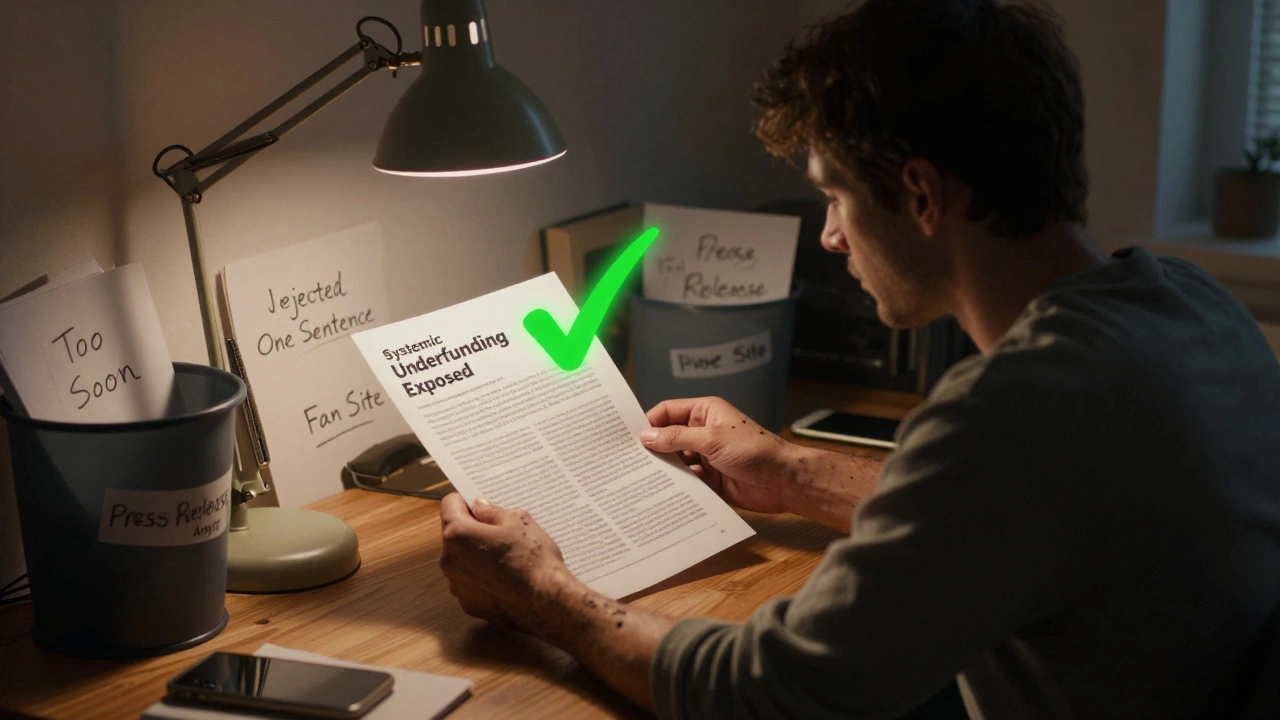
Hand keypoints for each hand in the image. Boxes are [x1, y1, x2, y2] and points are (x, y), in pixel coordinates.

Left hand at [438, 493, 568, 629]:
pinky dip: (481, 578)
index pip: (449, 504)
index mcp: (458, 534)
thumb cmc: (533, 559)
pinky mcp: (468, 604)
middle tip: (499, 533)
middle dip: (471, 530)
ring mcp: (457, 585)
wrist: (547, 602)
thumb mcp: (518, 521)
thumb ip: (491, 512)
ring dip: (475, 555)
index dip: (465, 501)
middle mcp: (449, 560)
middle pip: (453, 535)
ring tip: (505, 558)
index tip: (480, 506)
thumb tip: (479, 507)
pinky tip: (505, 578)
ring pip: (461, 560)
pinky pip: (469, 582)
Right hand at [641, 397, 799, 514]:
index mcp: (705, 412)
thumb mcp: (712, 439)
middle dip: (653, 449)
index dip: (649, 423)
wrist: (784, 481)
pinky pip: (687, 481)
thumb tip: (646, 436)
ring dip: (664, 470)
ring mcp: (706, 457)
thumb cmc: (755, 450)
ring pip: (676, 462)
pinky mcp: (710, 480)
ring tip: (643, 480)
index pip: (668, 412)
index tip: (629, 438)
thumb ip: (677, 438)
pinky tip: (663, 493)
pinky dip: (677, 486)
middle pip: (669, 438)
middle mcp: (703, 433)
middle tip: (630, 462)